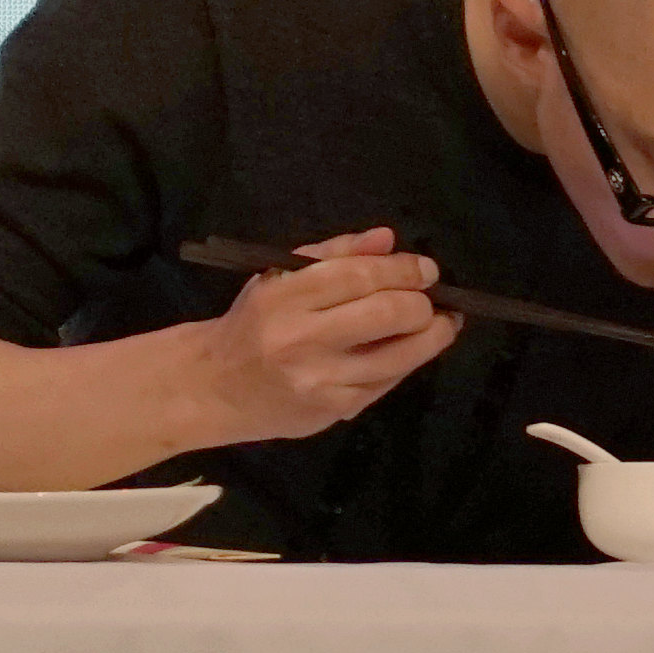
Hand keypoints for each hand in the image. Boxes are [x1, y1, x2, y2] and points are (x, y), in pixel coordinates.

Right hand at [184, 226, 460, 444]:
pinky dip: (404, 364)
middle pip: (387, 314)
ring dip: (431, 338)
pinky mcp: (331, 413)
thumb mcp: (280, 275)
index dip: (405, 270)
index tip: (427, 270)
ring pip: (397, 358)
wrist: (212, 387)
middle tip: (432, 299)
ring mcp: (319, 382)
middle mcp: (302, 340)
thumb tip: (388, 240)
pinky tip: (406, 351)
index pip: (361, 276)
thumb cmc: (252, 322)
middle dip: (423, 304)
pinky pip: (384, 385)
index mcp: (286, 296)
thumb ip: (336, 253)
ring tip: (441, 325)